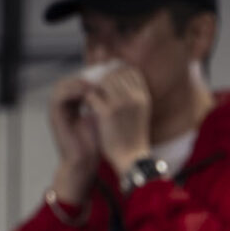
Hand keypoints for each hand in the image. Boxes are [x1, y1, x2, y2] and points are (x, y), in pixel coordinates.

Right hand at [46, 74, 100, 202]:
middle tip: (103, 73)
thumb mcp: (105, 117)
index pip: (82, 80)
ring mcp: (57, 109)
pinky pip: (60, 95)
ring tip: (97, 81)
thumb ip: (107, 101)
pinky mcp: (54, 115)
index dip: (96, 75)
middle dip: (88, 75)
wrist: (85, 163)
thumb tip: (122, 84)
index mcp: (74, 103)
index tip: (111, 72)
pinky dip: (73, 91)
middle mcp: (63, 104)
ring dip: (80, 81)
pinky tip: (89, 91)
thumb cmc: (98, 143)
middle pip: (72, 79)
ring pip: (64, 84)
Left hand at [84, 61, 152, 175]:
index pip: (130, 71)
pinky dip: (87, 100)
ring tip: (89, 97)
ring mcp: (121, 103)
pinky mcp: (107, 112)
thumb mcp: (139, 113)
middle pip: (114, 74)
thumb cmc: (133, 138)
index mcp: (143, 96)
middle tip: (94, 89)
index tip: (107, 81)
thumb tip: (117, 82)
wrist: (131, 159)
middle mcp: (134, 96)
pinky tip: (86, 107)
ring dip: (94, 88)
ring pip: (101, 82)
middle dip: (102, 80)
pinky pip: (92, 96)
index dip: (117, 72)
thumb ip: (131, 96)